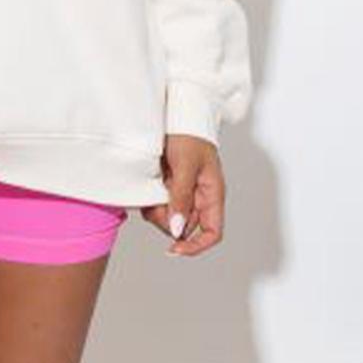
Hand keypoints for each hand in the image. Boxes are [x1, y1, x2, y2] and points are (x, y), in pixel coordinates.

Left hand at [140, 134, 224, 255]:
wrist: (177, 114)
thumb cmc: (189, 134)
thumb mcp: (186, 165)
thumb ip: (181, 197)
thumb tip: (177, 230)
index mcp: (212, 194)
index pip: (212, 233)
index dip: (196, 246)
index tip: (174, 248)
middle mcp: (200, 198)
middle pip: (184, 228)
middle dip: (167, 219)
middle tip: (158, 197)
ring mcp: (184, 194)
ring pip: (169, 219)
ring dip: (157, 208)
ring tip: (155, 184)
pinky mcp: (169, 188)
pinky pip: (159, 206)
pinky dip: (151, 200)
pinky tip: (150, 183)